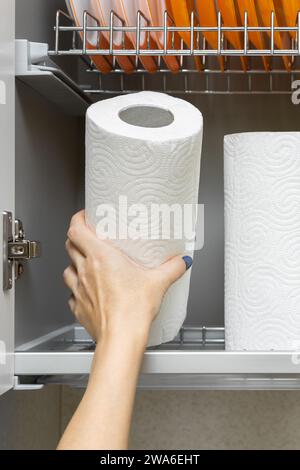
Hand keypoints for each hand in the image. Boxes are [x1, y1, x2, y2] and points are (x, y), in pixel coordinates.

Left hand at [63, 211, 191, 343]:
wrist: (121, 338)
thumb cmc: (133, 310)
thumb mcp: (158, 282)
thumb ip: (172, 268)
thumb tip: (182, 261)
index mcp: (101, 257)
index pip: (76, 229)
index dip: (77, 219)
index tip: (85, 216)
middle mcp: (85, 270)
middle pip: (70, 245)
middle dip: (77, 238)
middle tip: (89, 237)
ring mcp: (79, 289)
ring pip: (67, 268)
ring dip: (74, 263)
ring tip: (87, 264)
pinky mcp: (78, 307)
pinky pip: (72, 293)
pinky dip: (76, 288)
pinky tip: (88, 291)